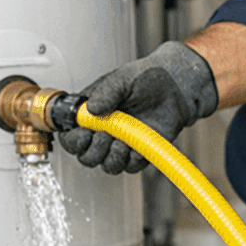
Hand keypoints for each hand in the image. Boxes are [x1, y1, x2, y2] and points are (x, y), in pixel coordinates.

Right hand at [58, 41, 217, 172]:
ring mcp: (122, 143)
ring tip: (121, 141)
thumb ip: (106, 92)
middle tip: (105, 136)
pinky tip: (138, 143)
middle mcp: (104, 132)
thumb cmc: (147, 78)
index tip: (85, 134)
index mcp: (92, 115)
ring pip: (108, 166)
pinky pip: (132, 166)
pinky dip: (133, 158)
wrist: (175, 86)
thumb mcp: (122, 78)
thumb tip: (90, 109)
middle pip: (87, 157)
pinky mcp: (140, 151)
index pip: (71, 136)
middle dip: (93, 151)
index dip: (73, 141)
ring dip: (112, 157)